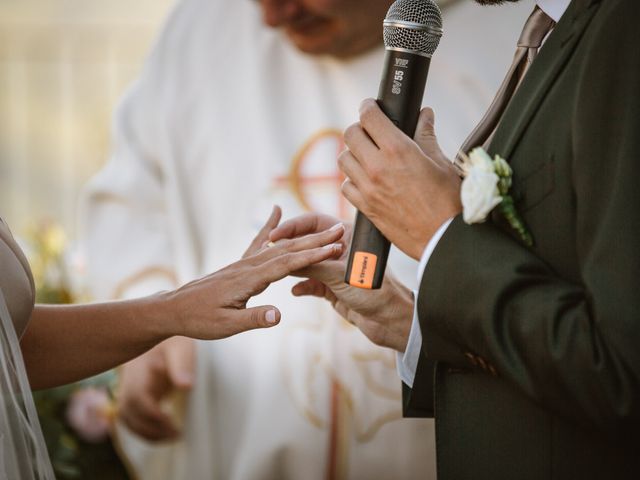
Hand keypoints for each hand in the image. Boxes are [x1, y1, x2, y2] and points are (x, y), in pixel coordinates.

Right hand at [117, 337, 193, 441]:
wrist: (159, 327)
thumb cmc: (173, 338)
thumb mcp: (180, 346)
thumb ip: (182, 365)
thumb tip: (186, 386)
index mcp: (139, 369)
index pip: (136, 398)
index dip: (150, 414)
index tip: (171, 421)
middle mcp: (129, 381)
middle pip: (128, 412)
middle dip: (150, 428)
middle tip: (177, 434)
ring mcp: (129, 388)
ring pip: (127, 418)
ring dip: (146, 433)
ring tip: (174, 437)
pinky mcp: (134, 394)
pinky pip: (131, 417)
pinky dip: (145, 430)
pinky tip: (166, 432)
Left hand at [162, 207, 344, 339]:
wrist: (174, 308)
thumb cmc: (200, 320)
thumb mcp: (226, 326)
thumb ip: (253, 319)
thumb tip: (279, 316)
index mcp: (248, 280)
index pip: (287, 264)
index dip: (312, 256)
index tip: (334, 249)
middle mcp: (248, 265)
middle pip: (288, 249)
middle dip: (316, 240)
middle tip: (341, 231)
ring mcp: (243, 262)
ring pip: (279, 245)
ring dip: (304, 237)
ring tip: (326, 229)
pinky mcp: (239, 263)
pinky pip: (258, 241)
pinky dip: (270, 225)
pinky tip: (276, 211)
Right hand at [270, 214, 413, 351]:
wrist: (389, 322)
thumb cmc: (375, 292)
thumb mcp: (340, 274)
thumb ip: (313, 265)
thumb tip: (286, 258)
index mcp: (348, 235)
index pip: (315, 222)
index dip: (293, 227)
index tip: (274, 235)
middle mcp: (341, 249)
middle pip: (308, 241)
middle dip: (289, 247)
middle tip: (269, 252)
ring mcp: (336, 269)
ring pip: (308, 263)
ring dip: (294, 267)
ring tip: (277, 271)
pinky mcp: (333, 288)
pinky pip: (312, 283)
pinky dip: (303, 286)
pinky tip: (296, 291)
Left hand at [339, 99, 461, 259]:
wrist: (443, 239)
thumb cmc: (449, 201)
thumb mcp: (441, 163)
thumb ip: (426, 136)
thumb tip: (424, 115)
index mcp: (398, 150)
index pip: (369, 117)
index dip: (368, 107)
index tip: (370, 106)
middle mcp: (377, 167)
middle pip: (350, 134)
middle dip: (359, 128)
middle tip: (370, 132)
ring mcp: (368, 188)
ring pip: (343, 159)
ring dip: (353, 154)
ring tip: (367, 156)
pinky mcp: (365, 207)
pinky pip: (346, 186)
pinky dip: (352, 180)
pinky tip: (366, 180)